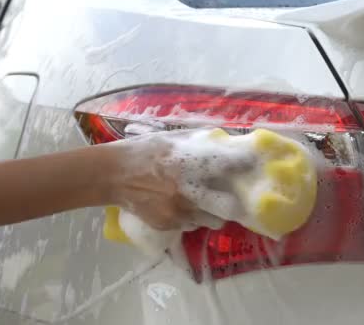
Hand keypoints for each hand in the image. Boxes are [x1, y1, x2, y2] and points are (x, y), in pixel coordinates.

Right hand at [100, 129, 254, 229]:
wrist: (112, 175)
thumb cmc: (143, 151)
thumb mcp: (171, 139)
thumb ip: (199, 141)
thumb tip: (225, 140)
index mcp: (189, 162)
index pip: (228, 164)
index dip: (243, 164)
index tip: (252, 164)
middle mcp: (187, 189)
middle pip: (229, 206)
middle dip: (234, 203)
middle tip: (233, 197)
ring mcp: (178, 210)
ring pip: (212, 220)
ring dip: (212, 212)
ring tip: (204, 202)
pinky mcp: (168, 224)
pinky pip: (191, 225)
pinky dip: (192, 218)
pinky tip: (182, 206)